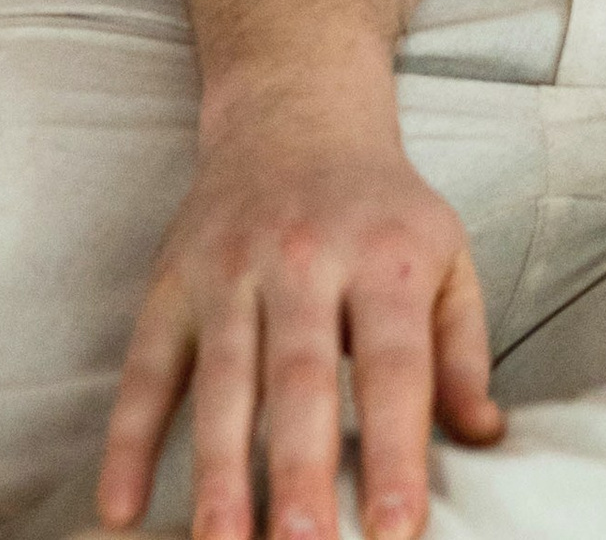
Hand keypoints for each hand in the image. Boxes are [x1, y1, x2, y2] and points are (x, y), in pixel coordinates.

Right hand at [97, 108, 501, 539]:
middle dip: (299, 472)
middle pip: (301, 378)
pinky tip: (120, 506)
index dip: (398, 450)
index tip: (399, 532)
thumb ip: (463, 350)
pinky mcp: (171, 281)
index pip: (395, 366)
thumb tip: (485, 437)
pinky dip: (127, 439)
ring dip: (218, 472)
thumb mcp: (445, 255)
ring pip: (221, 381)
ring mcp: (229, 268)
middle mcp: (304, 258)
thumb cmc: (381, 208)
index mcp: (385, 257)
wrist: (296, 108)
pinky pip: (144, 367)